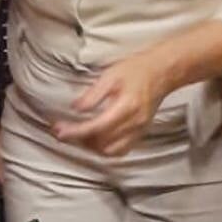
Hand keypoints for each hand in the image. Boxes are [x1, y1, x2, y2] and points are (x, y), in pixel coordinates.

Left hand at [54, 53, 172, 156]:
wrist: (161, 72)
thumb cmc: (136, 70)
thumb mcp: (110, 75)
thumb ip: (93, 94)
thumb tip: (76, 108)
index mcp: (126, 107)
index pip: (97, 127)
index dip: (76, 132)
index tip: (60, 131)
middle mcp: (134, 123)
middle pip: (102, 143)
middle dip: (80, 140)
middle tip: (64, 131)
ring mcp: (139, 131)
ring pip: (111, 151)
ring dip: (92, 147)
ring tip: (78, 135)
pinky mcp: (141, 134)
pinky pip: (121, 150)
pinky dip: (105, 149)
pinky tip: (95, 139)